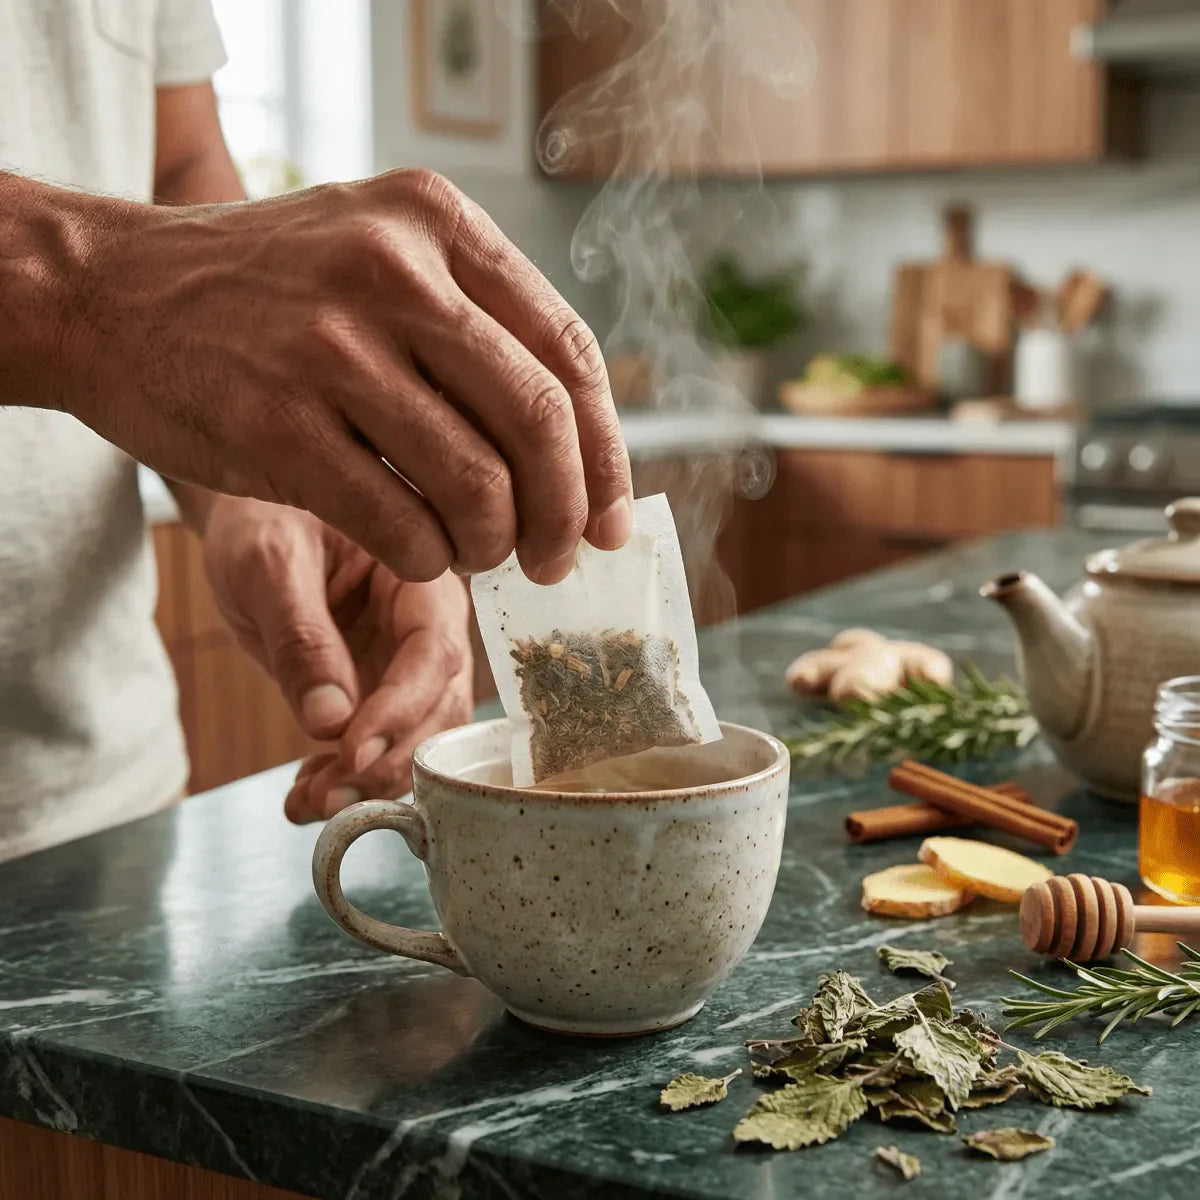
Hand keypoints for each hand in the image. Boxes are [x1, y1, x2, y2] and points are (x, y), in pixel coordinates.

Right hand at [55, 169, 631, 583]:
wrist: (111, 295)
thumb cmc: (269, 294)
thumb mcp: (379, 256)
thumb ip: (478, 329)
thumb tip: (581, 454)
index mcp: (436, 222)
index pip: (568, 352)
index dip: (606, 452)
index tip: (613, 518)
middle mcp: (392, 270)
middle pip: (538, 421)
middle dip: (566, 513)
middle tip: (557, 560)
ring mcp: (331, 346)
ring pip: (476, 484)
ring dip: (492, 543)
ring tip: (477, 552)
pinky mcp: (277, 424)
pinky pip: (401, 524)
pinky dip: (426, 558)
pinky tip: (418, 552)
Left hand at [201, 495, 473, 821]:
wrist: (251, 523)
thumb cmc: (261, 520)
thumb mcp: (267, 565)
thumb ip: (300, 636)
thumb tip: (329, 722)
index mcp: (421, 575)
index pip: (435, 650)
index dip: (401, 708)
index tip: (350, 751)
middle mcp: (429, 625)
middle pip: (439, 706)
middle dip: (390, 760)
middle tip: (330, 796)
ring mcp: (406, 664)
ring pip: (417, 738)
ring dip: (372, 782)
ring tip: (310, 803)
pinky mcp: (378, 693)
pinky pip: (380, 747)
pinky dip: (348, 780)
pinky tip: (304, 795)